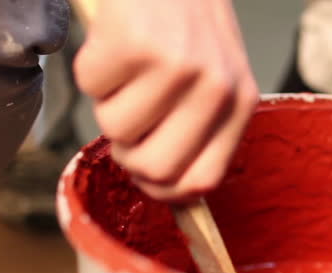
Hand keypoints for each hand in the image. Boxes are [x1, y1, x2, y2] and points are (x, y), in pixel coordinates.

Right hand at [74, 0, 257, 201]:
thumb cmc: (184, 23)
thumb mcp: (214, 77)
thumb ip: (200, 131)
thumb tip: (167, 191)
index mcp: (240, 103)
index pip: (202, 181)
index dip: (163, 190)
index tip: (144, 176)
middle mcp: (216, 88)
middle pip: (154, 168)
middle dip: (127, 151)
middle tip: (128, 115)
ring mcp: (177, 66)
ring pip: (114, 129)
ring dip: (108, 101)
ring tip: (130, 67)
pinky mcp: (135, 43)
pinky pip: (91, 87)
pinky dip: (92, 67)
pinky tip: (116, 42)